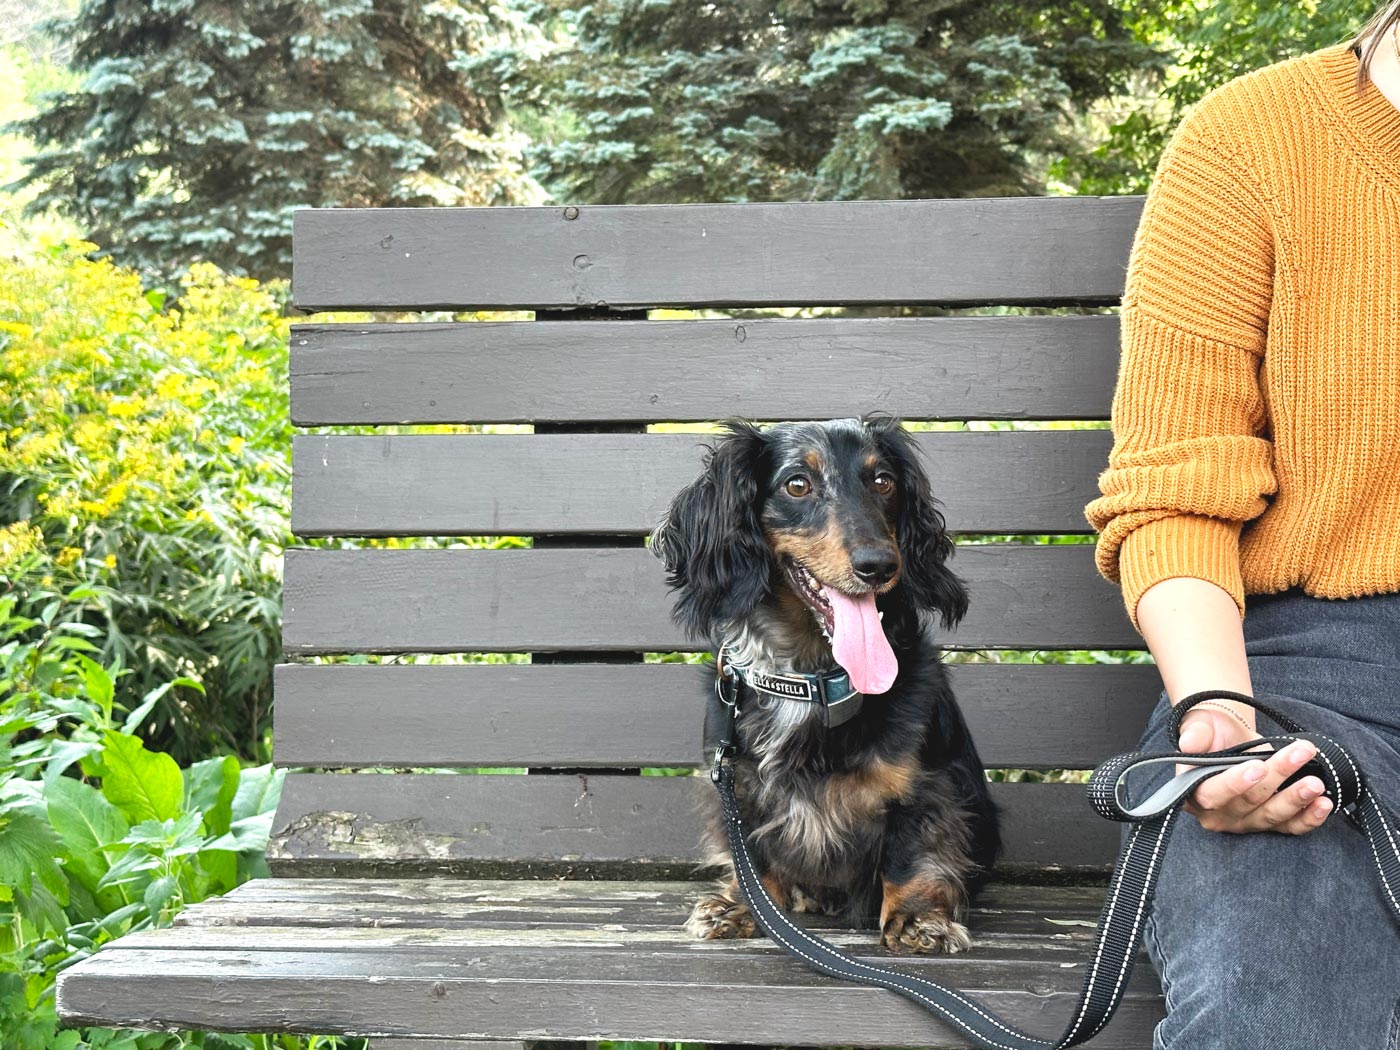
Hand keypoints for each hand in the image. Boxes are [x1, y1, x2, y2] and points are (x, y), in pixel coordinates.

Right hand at [1178, 700, 1331, 834]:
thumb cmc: (1210, 732)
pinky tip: (1324, 804)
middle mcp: (1219, 815)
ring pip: (1273, 816)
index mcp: (1193, 794)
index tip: (1258, 767)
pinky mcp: (1271, 823)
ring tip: (1316, 782)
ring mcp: (1247, 822)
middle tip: (1299, 754)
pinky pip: (1291, 827)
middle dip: (1278, 777)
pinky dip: (1310, 818)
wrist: (1230, 736)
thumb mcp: (1197, 726)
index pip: (1212, 795)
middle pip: (1250, 802)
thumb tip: (1188, 744)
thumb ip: (1193, 734)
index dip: (1235, 784)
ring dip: (1296, 798)